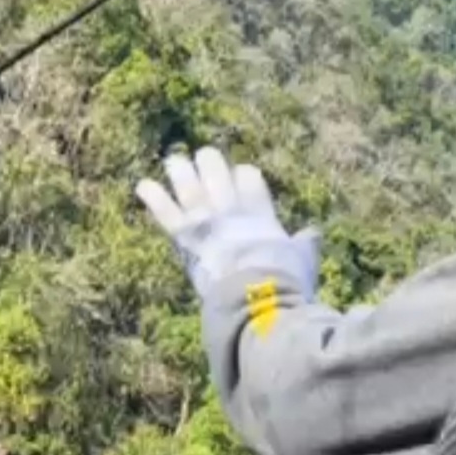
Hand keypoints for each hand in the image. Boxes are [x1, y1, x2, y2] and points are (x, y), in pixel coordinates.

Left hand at [136, 147, 320, 301]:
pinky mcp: (185, 237)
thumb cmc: (285, 283)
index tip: (240, 175)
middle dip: (211, 163)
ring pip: (190, 186)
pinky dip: (153, 198)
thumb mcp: (303, 260)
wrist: (256, 298)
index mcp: (260, 214)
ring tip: (173, 160)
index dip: (244, 175)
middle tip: (203, 156)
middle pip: (218, 174)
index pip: (250, 179)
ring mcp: (207, 221)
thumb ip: (306, 244)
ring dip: (180, 171)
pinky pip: (165, 213)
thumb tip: (313, 233)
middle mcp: (231, 211)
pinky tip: (142, 184)